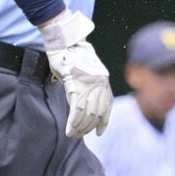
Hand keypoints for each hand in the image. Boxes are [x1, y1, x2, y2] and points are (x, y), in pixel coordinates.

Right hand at [39, 10, 113, 136]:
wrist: (67, 40)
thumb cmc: (72, 55)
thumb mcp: (86, 71)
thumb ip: (88, 85)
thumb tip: (83, 101)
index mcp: (103, 80)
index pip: (107, 106)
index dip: (103, 121)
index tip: (99, 131)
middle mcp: (99, 84)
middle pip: (97, 112)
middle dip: (89, 127)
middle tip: (80, 135)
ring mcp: (88, 85)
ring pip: (87, 113)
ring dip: (80, 127)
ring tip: (73, 134)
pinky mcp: (75, 85)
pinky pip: (76, 109)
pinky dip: (73, 121)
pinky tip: (70, 130)